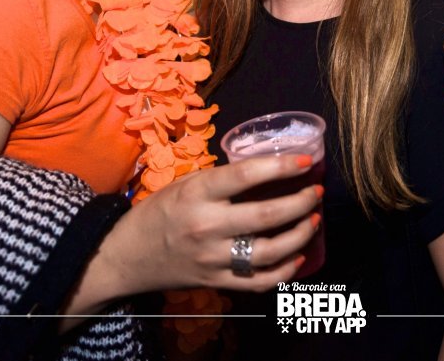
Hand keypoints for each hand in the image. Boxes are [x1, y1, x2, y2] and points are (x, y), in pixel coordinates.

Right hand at [102, 154, 321, 296]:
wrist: (127, 257)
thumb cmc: (157, 213)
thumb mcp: (183, 185)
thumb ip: (220, 179)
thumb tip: (264, 168)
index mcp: (197, 194)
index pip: (245, 175)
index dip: (280, 166)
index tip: (305, 160)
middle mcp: (207, 226)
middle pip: (266, 215)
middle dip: (300, 202)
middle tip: (316, 192)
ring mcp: (213, 259)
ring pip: (270, 251)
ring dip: (300, 235)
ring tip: (314, 220)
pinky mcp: (217, 282)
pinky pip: (259, 281)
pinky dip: (285, 270)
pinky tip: (298, 256)